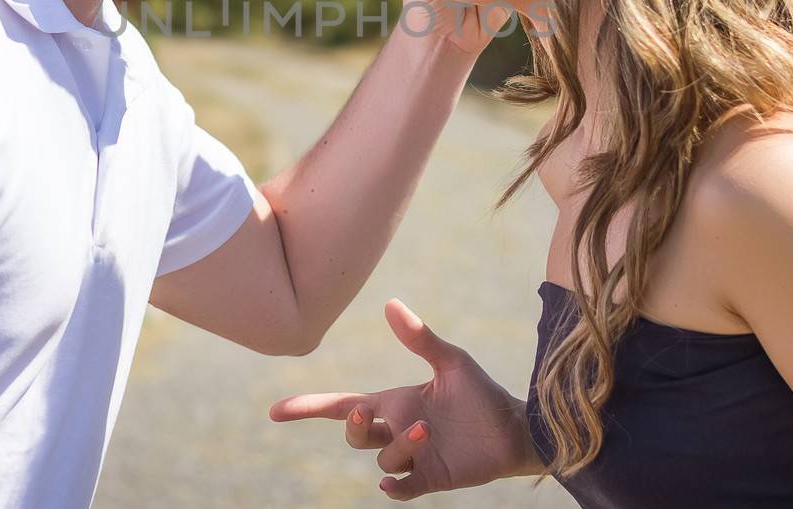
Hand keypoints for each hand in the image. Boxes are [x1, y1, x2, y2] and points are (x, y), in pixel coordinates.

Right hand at [269, 299, 540, 500]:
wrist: (516, 429)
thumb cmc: (482, 394)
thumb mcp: (451, 361)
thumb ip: (419, 338)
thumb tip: (390, 303)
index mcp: (395, 402)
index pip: (342, 405)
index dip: (308, 408)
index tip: (276, 412)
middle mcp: (398, 429)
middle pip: (354, 433)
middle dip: (353, 424)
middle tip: (368, 410)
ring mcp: (413, 456)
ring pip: (383, 457)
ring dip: (398, 445)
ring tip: (428, 430)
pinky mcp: (432, 478)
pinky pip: (402, 488)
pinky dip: (394, 488)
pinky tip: (393, 482)